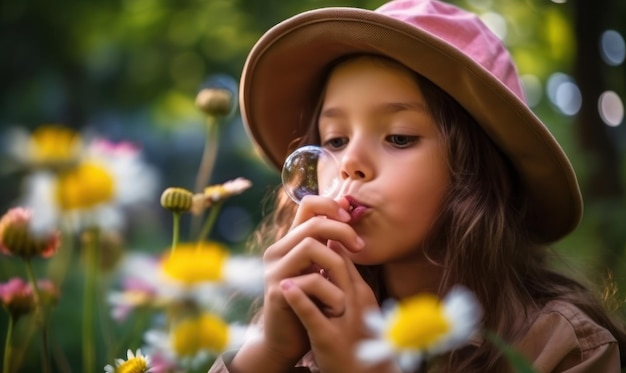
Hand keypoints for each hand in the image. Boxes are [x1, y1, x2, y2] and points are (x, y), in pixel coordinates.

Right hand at [232, 196, 363, 371]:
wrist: (287, 340)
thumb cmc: (311, 303)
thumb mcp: (322, 269)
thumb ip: (330, 243)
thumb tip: (348, 207)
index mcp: (290, 242)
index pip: (308, 205)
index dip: (331, 205)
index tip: (351, 218)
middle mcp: (278, 251)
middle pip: (314, 223)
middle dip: (343, 231)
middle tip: (360, 246)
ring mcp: (275, 270)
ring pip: (310, 246)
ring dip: (337, 262)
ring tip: (346, 282)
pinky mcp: (278, 291)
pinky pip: (310, 280)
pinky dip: (331, 291)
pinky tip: (337, 305)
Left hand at [280, 248, 385, 372]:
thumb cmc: (356, 337)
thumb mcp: (354, 305)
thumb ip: (345, 278)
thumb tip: (334, 244)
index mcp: (360, 292)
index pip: (343, 258)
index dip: (325, 243)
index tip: (308, 236)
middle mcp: (356, 301)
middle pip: (337, 265)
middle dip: (316, 251)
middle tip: (295, 243)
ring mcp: (344, 320)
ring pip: (327, 287)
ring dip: (307, 273)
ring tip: (286, 262)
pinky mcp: (330, 338)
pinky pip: (313, 315)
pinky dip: (299, 300)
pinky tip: (285, 289)